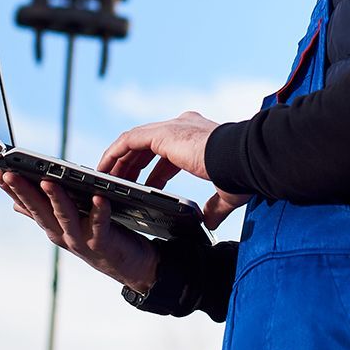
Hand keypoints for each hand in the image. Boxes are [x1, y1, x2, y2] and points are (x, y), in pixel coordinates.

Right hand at [0, 171, 159, 292]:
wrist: (129, 266)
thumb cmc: (97, 238)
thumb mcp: (66, 225)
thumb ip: (43, 213)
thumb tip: (15, 205)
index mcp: (52, 225)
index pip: (27, 205)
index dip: (12, 191)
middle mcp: (62, 233)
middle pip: (40, 210)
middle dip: (23, 192)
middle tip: (9, 174)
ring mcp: (80, 238)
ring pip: (65, 216)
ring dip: (55, 199)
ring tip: (47, 181)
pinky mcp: (102, 241)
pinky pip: (100, 223)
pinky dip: (99, 210)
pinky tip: (98, 197)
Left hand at [99, 110, 247, 229]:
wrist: (244, 160)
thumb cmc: (242, 175)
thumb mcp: (226, 193)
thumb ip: (215, 206)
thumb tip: (209, 222)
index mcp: (198, 137)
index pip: (167, 152)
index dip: (153, 171)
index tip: (144, 186)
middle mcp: (183, 126)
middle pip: (147, 145)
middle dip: (131, 166)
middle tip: (120, 185)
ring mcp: (172, 127)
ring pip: (134, 141)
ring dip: (119, 161)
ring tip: (106, 180)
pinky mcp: (162, 133)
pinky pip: (128, 142)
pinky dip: (115, 155)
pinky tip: (105, 171)